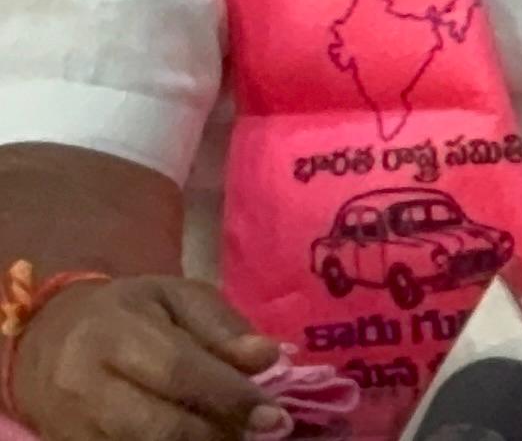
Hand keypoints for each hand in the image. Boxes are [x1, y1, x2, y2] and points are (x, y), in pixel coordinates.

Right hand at [14, 277, 277, 440]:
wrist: (44, 340)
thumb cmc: (126, 313)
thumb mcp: (176, 298)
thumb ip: (223, 328)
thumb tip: (267, 357)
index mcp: (114, 333)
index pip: (179, 371)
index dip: (230, 397)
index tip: (274, 415)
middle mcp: (85, 384)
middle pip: (159, 427)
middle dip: (216, 434)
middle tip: (253, 430)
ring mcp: (71, 425)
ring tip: (225, 433)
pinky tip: (193, 439)